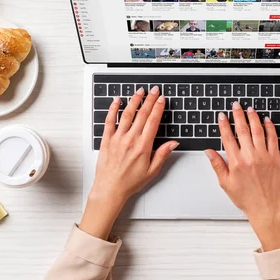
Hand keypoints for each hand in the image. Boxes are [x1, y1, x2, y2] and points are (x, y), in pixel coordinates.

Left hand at [80, 86, 178, 238]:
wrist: (110, 189)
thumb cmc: (130, 182)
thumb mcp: (152, 171)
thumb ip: (162, 154)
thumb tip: (173, 143)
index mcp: (143, 146)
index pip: (153, 122)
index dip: (158, 108)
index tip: (162, 99)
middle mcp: (130, 140)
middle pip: (142, 114)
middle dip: (149, 100)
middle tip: (154, 90)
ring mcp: (117, 138)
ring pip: (127, 114)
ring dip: (134, 101)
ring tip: (139, 91)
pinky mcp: (107, 140)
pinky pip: (109, 121)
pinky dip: (112, 109)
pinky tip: (116, 100)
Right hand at [204, 102, 279, 250]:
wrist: (265, 207)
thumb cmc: (245, 198)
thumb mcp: (225, 183)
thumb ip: (217, 165)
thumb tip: (209, 151)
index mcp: (236, 162)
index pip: (228, 137)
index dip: (224, 124)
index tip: (222, 116)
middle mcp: (250, 156)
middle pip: (243, 130)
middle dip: (238, 115)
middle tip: (236, 105)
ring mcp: (264, 156)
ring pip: (258, 131)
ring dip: (253, 118)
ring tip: (250, 109)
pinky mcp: (275, 158)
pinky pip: (273, 139)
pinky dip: (270, 128)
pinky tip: (266, 121)